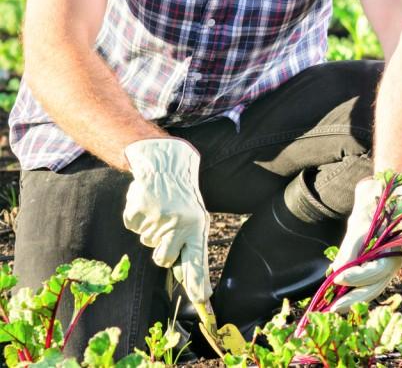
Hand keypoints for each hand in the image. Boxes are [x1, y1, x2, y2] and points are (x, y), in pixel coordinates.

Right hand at [123, 138, 212, 304]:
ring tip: (160, 212)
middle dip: (162, 252)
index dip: (198, 282)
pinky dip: (137, 219)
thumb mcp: (195, 221)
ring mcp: (158, 217)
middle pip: (163, 259)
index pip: (198, 260)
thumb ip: (191, 249)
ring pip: (147, 243)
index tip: (202, 300)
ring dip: (151, 232)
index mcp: (197, 227)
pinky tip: (147, 205)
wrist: (165, 167)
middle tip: (166, 233)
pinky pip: (133, 228)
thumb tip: (193, 285)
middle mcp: (179, 223)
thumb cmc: (182, 200)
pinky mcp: (138, 210)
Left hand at [327, 178, 401, 312]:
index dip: (356, 277)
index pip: (376, 270)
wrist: (381, 200)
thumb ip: (350, 249)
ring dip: (353, 300)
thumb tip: (337, 273)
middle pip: (375, 287)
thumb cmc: (372, 209)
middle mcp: (393, 263)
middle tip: (333, 308)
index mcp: (394, 249)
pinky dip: (354, 292)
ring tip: (333, 308)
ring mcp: (387, 267)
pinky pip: (368, 285)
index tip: (336, 279)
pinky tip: (340, 298)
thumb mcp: (359, 224)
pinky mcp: (378, 269)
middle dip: (353, 299)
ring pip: (372, 289)